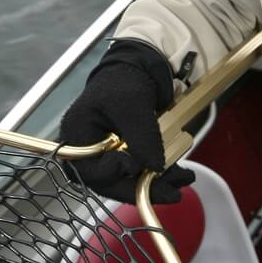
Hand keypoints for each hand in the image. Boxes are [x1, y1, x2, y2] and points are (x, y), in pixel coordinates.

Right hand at [58, 39, 195, 205]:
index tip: (136, 166)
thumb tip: (154, 168)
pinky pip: (140, 173)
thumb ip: (141, 136)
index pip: (91, 172)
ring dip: (158, 184)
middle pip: (112, 183)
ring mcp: (108, 156)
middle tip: (173, 193)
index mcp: (77, 138)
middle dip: (144, 188)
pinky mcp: (125, 157)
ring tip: (184, 179)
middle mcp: (89, 153)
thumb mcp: (132, 103)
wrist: (138, 69)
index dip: (114, 175)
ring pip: (130, 182)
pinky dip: (161, 175)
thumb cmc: (124, 81)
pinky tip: (181, 174)